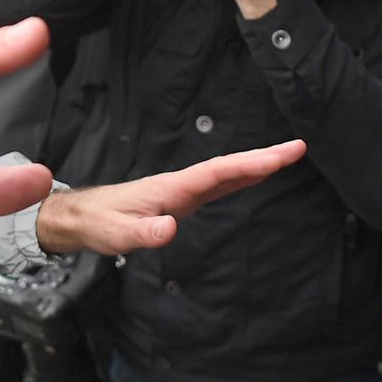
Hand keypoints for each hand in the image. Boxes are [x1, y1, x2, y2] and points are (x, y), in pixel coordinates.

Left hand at [35, 141, 305, 253]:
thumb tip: (171, 229)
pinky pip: (218, 184)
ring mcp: (182, 190)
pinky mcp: (181, 199)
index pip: (217, 172)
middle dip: (264, 156)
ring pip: (226, 173)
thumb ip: (143, 233)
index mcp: (172, 188)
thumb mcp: (117, 235)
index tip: (280, 156)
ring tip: (289, 154)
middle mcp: (181, 184)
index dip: (250, 163)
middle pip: (228, 166)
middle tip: (299, 147)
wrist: (81, 217)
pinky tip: (255, 175)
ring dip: (256, 164)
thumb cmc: (98, 224)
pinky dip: (241, 176)